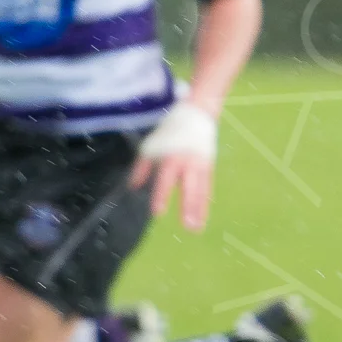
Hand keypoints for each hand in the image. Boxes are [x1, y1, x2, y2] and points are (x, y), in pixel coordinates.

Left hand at [132, 101, 218, 231]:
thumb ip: (142, 167)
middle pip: (189, 189)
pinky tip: (203, 216)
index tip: (158, 212)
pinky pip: (207, 188)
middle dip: (189, 208)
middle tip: (188, 226)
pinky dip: (205, 202)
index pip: (166, 180)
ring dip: (199, 211)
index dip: (162, 196)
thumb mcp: (152, 145)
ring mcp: (202, 166)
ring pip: (201, 192)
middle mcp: (189, 164)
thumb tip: (132, 187)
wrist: (199, 114)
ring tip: (196, 228)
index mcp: (172, 157)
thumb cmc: (171, 130)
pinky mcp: (209, 167)